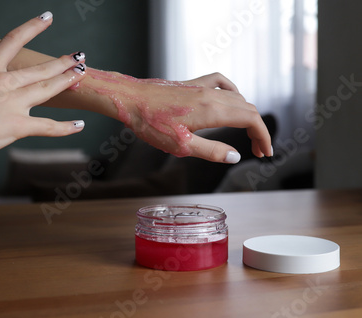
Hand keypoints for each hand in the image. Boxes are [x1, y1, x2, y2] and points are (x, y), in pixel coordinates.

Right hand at [0, 13, 86, 178]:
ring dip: (67, 81)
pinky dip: (65, 127)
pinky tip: (79, 125)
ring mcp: (12, 105)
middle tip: (79, 57)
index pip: (13, 41)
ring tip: (82, 75)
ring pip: (48, 90)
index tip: (47, 18)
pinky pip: (48, 127)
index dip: (32, 27)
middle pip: (40, 68)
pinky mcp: (16, 127)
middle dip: (63, 62)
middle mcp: (3, 84)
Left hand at [88, 71, 271, 162]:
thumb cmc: (151, 124)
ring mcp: (202, 86)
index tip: (265, 152)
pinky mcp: (193, 84)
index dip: (263, 136)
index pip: (251, 120)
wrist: (130, 100)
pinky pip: (221, 82)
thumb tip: (236, 156)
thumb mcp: (181, 145)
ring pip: (237, 98)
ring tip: (246, 133)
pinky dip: (233, 92)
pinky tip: (231, 100)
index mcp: (212, 111)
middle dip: (257, 130)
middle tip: (257, 150)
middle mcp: (212, 95)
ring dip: (247, 115)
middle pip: (248, 109)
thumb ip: (211, 151)